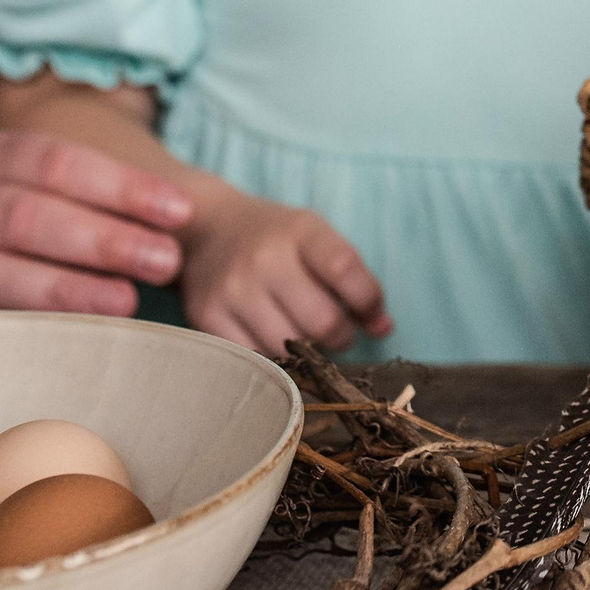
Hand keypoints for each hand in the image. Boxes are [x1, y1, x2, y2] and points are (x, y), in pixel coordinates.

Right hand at [0, 129, 193, 316]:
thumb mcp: (22, 186)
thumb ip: (82, 197)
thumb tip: (178, 225)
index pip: (57, 162)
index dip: (121, 186)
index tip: (179, 211)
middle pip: (28, 214)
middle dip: (103, 239)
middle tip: (165, 261)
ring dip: (65, 288)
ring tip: (126, 302)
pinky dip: (21, 330)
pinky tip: (71, 339)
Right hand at [178, 185, 389, 356]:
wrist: (207, 229)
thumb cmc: (275, 238)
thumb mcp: (316, 239)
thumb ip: (354, 280)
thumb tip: (384, 329)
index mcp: (301, 230)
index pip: (345, 270)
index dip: (368, 302)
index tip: (372, 315)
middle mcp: (265, 258)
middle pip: (321, 321)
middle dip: (341, 337)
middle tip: (337, 334)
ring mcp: (232, 288)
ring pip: (288, 348)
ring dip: (306, 353)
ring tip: (304, 338)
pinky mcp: (206, 316)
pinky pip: (253, 358)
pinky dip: (271, 360)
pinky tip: (274, 343)